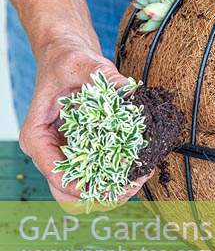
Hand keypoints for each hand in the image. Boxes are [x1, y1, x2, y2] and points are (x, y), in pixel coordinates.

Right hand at [19, 39, 150, 203]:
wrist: (70, 57)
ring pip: (85, 186)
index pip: (53, 171)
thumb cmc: (67, 60)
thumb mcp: (81, 63)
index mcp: (38, 135)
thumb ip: (103, 76)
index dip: (80, 185)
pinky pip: (99, 171)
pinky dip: (118, 173)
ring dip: (112, 187)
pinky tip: (140, 165)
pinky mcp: (85, 149)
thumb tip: (131, 92)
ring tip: (141, 176)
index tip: (110, 185)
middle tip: (131, 185)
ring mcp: (66, 152)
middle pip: (68, 190)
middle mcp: (49, 150)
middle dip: (100, 193)